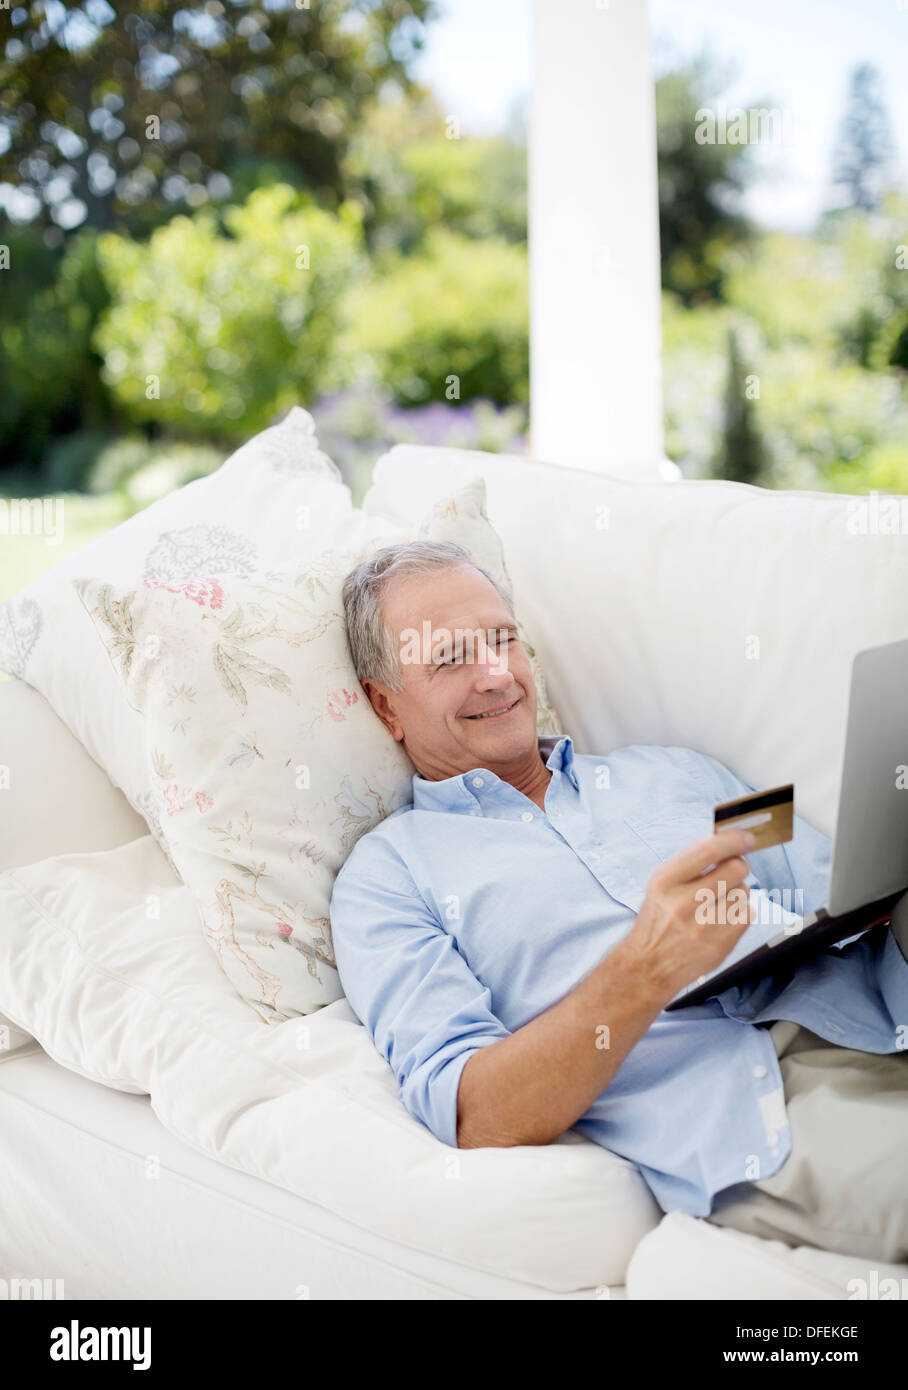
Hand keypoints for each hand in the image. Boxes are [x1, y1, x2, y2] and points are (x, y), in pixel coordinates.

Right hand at [619, 829, 757, 1003]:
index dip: (734, 840)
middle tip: (728, 875)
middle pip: (736, 868)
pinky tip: (722, 920)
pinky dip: (740, 914)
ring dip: (736, 893)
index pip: (708, 850)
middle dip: (737, 867)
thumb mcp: (662, 885)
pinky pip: (748, 914)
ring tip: (717, 904)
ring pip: (744, 891)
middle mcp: (684, 902)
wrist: (650, 965)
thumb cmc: (659, 919)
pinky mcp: (720, 944)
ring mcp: (704, 925)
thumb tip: (727, 843)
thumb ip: (691, 863)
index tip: (747, 838)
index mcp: (666, 881)